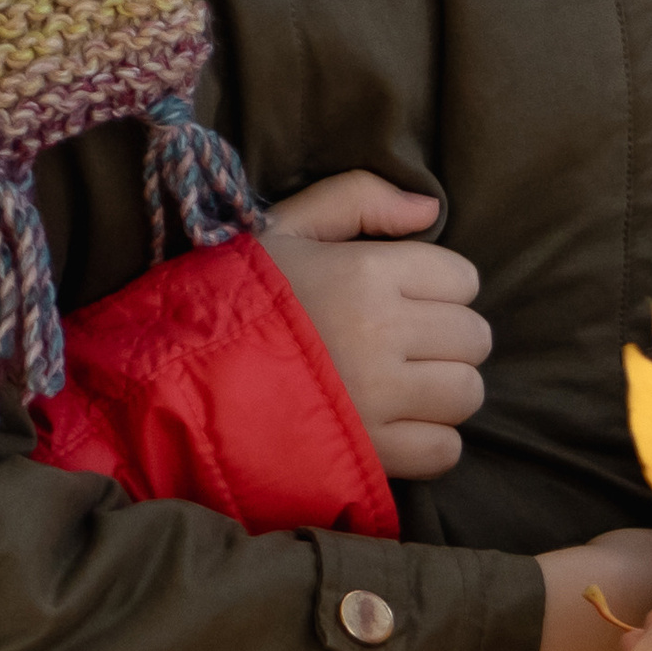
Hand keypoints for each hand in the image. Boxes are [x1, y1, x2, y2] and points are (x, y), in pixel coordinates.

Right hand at [261, 171, 489, 480]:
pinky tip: (394, 423)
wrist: (178, 374)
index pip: (461, 278)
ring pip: (466, 392)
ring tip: (401, 383)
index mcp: (365, 270)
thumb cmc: (234, 295)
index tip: (399, 294)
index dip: (435, 284)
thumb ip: (357, 198)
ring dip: (442, 388)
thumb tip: (429, 209)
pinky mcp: (370, 451)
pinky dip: (429, 440)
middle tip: (401, 341)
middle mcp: (380, 333)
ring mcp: (378, 397)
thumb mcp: (284, 227)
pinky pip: (444, 448)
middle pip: (473, 336)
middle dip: (445, 336)